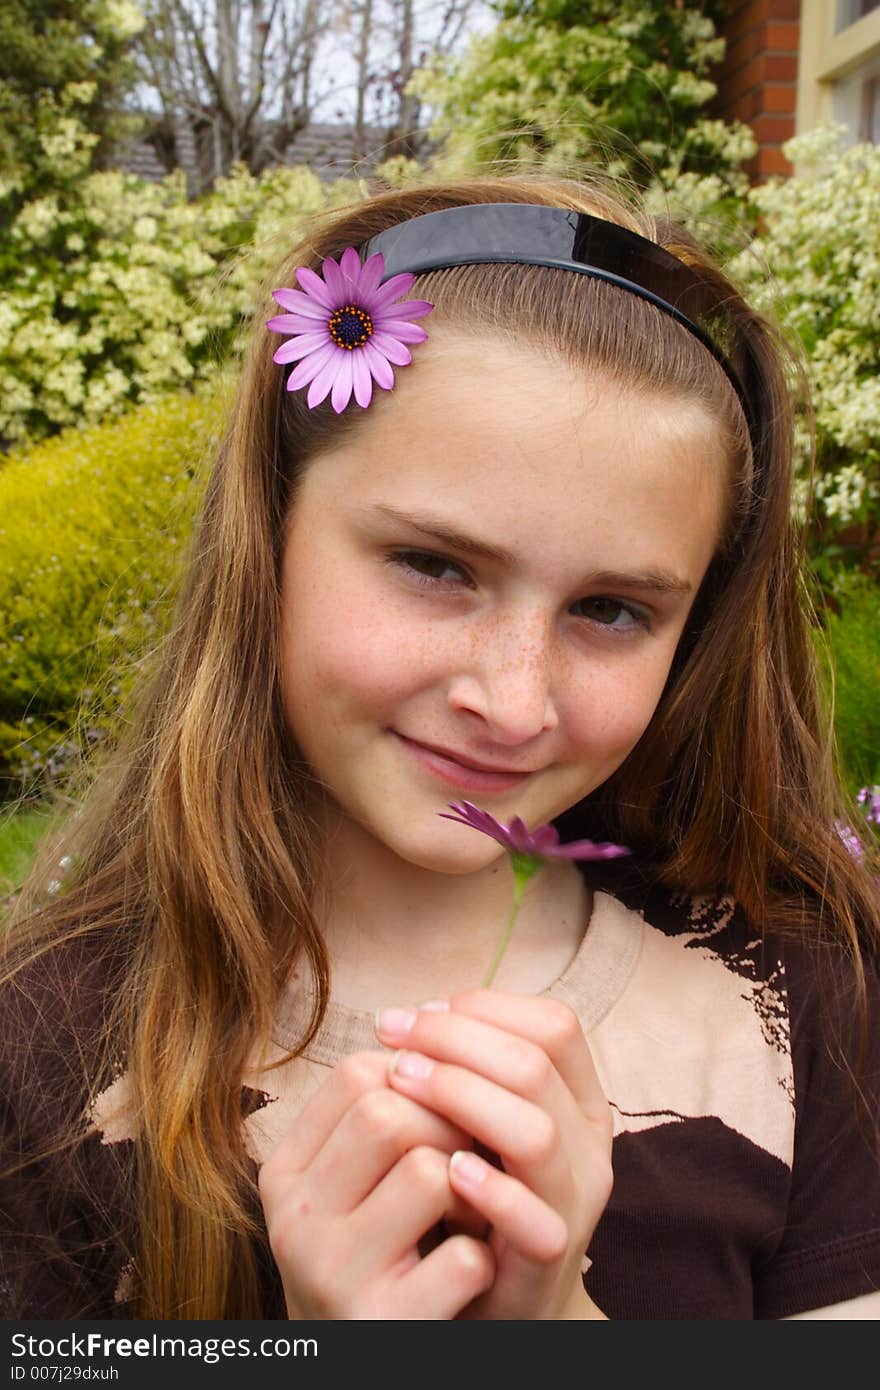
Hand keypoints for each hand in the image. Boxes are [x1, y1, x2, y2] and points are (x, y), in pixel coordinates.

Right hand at [257, 1050, 494, 1318]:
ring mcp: (332, 1275)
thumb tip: (439, 1028)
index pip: (356, 1073)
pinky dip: (486, 1258)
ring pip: (429, 1172)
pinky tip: (476, 1272)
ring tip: (473, 1214)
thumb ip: (376, 1120)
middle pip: (389, 1112)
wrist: (361, 1365)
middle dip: (450, 1124)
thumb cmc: (376, 1257)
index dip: (420, 1076)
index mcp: (285, 1172)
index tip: (443, 1109)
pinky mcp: (383, 1327)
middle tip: (472, 1156)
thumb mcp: (352, 1187)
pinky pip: (463, 1259)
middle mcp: (295, 1219)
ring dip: (473, 1188)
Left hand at [375, 991, 612, 1319]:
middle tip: (392, 1038)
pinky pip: (534, 1219)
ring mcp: (573, 1202)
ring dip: (463, 1096)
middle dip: (455, 1040)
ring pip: (537, 1131)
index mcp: (580, 1100)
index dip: (485, 1008)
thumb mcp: (485, 1123)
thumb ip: (471, 1072)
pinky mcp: (547, 1258)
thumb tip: (416, 1014)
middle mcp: (588, 1145)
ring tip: (402, 1083)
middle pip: (535, 1065)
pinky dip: (492, 1190)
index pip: (554, 1025)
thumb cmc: (480, 1196)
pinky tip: (447, 1169)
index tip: (419, 1012)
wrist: (500, 1303)